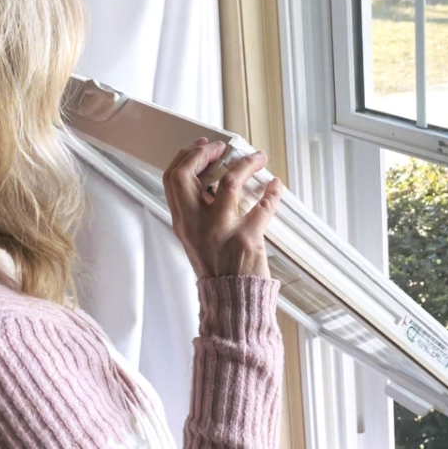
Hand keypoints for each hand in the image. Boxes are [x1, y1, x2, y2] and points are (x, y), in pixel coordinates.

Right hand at [163, 138, 283, 278]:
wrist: (231, 300)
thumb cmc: (218, 270)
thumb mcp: (196, 239)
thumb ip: (198, 212)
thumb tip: (213, 182)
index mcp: (183, 223)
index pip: (172, 179)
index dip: (187, 157)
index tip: (202, 148)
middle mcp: (196, 224)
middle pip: (187, 175)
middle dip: (204, 154)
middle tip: (222, 148)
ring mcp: (220, 231)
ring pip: (230, 182)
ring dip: (246, 164)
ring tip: (257, 157)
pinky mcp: (246, 239)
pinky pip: (262, 207)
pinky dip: (272, 192)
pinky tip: (275, 185)